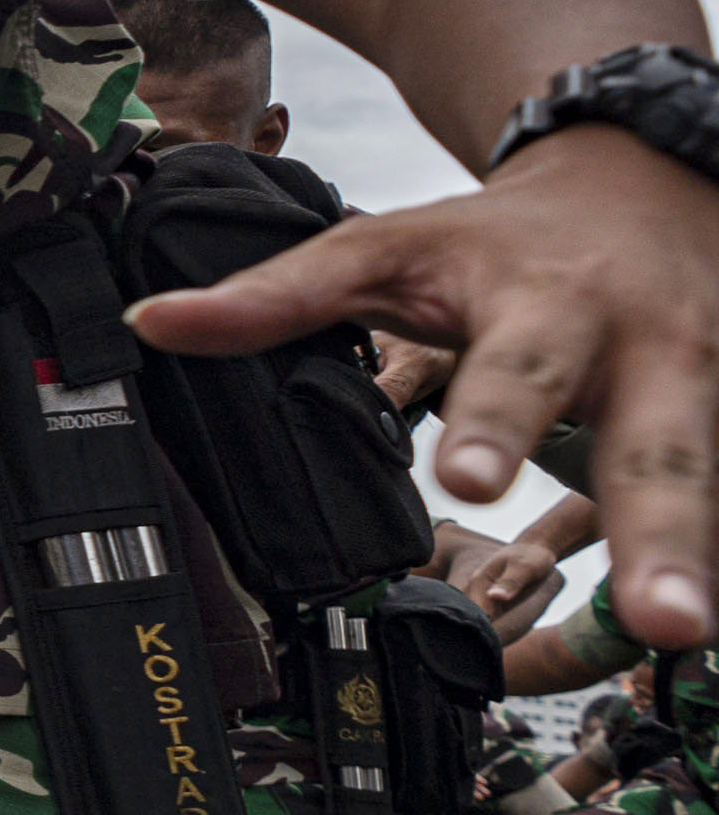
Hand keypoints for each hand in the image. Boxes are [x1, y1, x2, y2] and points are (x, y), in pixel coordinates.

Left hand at [129, 126, 718, 647]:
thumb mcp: (386, 248)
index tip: (467, 479)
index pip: (511, 372)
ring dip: (702, 560)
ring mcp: (711, 387)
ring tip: (687, 635)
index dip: (492, 425)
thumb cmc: (497, 238)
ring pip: (711, 480)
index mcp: (546, 309)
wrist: (645, 180)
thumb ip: (276, 296)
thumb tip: (152, 324)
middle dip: (659, 533)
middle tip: (658, 616)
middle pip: (656, 447)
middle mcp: (647, 352)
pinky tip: (716, 627)